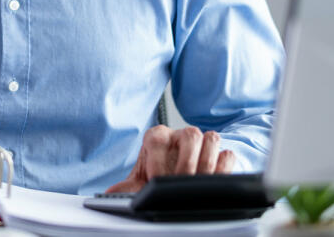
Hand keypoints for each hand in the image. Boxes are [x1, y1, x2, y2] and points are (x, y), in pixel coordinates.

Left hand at [105, 125, 235, 193]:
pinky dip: (224, 168)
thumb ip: (121, 190)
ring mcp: (201, 142)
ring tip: (199, 184)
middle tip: (181, 183)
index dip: (157, 159)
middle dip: (186, 162)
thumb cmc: (152, 179)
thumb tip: (106, 199)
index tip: (155, 180)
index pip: (158, 137)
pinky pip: (227, 153)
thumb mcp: (135, 184)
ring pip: (212, 138)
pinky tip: (214, 183)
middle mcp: (179, 135)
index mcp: (156, 136)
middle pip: (191, 134)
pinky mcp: (218, 154)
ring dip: (207, 164)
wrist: (170, 180)